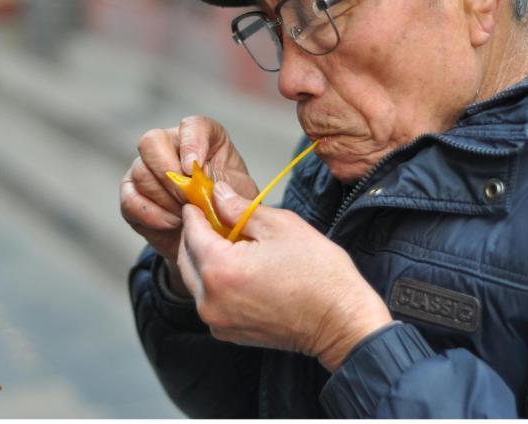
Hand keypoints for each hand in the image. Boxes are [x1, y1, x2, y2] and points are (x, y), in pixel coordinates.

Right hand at [120, 116, 257, 295]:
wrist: (212, 236)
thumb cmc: (229, 208)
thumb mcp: (238, 196)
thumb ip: (225, 187)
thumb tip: (203, 184)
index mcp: (202, 138)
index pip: (192, 126)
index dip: (191, 143)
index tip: (195, 167)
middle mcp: (170, 146)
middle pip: (152, 142)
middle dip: (169, 173)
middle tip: (188, 198)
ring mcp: (146, 168)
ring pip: (141, 172)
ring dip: (165, 198)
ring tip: (187, 215)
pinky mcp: (132, 194)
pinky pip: (129, 199)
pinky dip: (151, 214)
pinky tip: (172, 223)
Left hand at [177, 181, 391, 371]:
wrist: (340, 322)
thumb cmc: (318, 274)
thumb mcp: (280, 226)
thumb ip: (240, 209)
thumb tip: (219, 194)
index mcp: (220, 269)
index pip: (192, 232)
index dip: (195, 212)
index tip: (199, 202)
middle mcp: (210, 299)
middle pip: (187, 257)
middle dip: (196, 236)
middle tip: (215, 219)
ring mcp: (216, 320)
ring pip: (196, 280)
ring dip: (205, 259)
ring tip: (232, 244)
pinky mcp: (227, 332)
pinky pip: (209, 300)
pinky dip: (215, 282)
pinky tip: (240, 269)